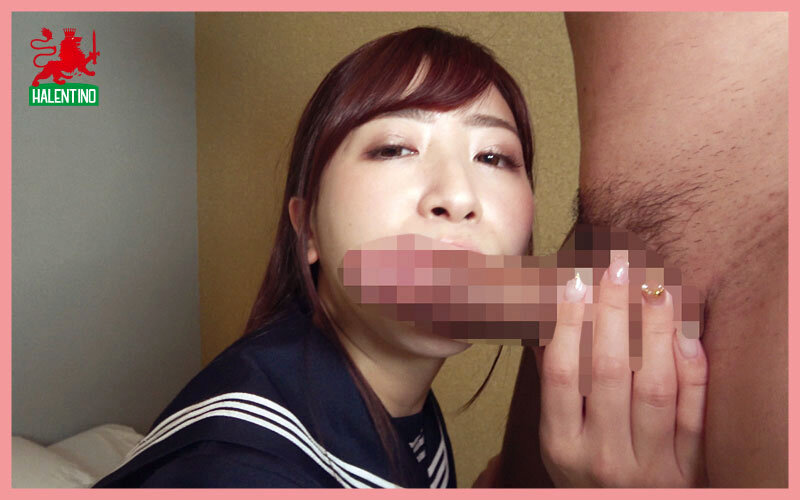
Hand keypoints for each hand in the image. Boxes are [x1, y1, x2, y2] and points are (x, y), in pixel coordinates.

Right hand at [533, 256, 708, 486]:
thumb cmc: (587, 474)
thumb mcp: (558, 440)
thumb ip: (556, 387)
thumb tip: (548, 319)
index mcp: (563, 446)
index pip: (562, 375)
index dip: (568, 323)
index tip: (575, 281)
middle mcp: (604, 457)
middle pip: (608, 372)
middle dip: (613, 312)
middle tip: (617, 267)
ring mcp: (650, 466)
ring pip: (654, 387)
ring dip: (654, 329)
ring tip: (653, 287)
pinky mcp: (689, 470)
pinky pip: (694, 413)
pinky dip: (692, 369)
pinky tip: (684, 331)